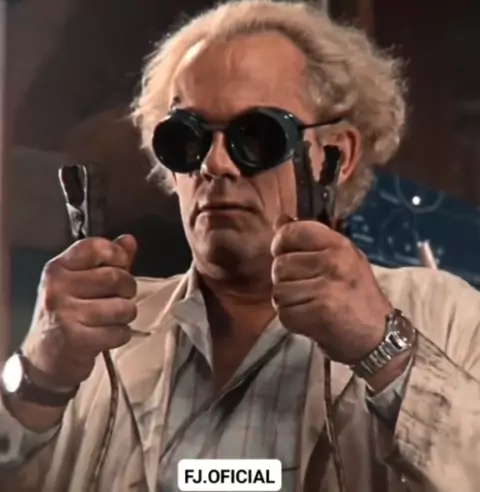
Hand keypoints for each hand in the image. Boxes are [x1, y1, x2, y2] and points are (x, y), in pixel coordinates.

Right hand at [22, 235, 137, 388]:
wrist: (43, 358)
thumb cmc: (67, 314)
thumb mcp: (79, 283)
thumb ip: (106, 261)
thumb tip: (129, 240)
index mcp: (58, 268)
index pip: (95, 247)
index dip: (117, 254)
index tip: (122, 265)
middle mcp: (58, 288)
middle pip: (115, 277)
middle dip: (128, 289)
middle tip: (121, 297)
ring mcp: (66, 314)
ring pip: (122, 307)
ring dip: (126, 315)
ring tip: (113, 318)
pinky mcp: (77, 340)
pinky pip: (119, 332)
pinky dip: (120, 335)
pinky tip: (107, 336)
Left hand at [270, 217, 392, 364]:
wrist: (377, 336)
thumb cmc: (355, 294)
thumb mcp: (341, 258)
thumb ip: (310, 239)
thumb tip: (280, 220)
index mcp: (339, 245)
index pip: (292, 231)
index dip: (281, 243)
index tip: (286, 254)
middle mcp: (334, 263)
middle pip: (280, 264)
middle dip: (286, 279)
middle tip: (308, 289)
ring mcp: (327, 288)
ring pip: (279, 290)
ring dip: (289, 301)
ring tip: (310, 304)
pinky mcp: (319, 313)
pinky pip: (284, 311)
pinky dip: (292, 318)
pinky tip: (310, 318)